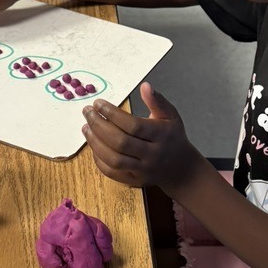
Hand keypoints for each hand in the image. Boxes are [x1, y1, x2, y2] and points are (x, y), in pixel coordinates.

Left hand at [82, 82, 198, 191]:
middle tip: (87, 113)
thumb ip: (157, 101)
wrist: (181, 168)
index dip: (113, 114)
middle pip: (121, 142)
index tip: (98, 104)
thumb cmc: (173, 138)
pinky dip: (99, 159)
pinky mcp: (134, 181)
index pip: (133, 125)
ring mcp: (143, 170)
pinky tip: (93, 145)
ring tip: (86, 128)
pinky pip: (112, 172)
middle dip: (99, 126)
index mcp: (162, 135)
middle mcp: (153, 155)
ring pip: (114, 159)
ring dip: (95, 143)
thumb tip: (145, 86)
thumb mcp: (171, 116)